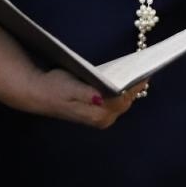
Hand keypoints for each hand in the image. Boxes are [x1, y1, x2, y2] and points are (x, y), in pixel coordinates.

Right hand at [26, 69, 145, 127]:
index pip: (124, 99)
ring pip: (123, 103)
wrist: (39, 95)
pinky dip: (123, 91)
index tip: (147, 71)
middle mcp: (102, 119)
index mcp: (97, 113)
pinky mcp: (99, 114)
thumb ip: (85, 93)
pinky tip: (125, 79)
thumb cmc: (54, 88)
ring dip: (131, 89)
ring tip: (139, 70)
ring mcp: (101, 119)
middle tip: (146, 66)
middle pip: (126, 101)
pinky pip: (117, 102)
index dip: (135, 85)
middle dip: (135, 86)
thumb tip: (99, 97)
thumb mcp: (68, 88)